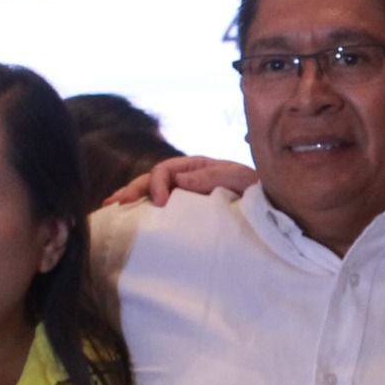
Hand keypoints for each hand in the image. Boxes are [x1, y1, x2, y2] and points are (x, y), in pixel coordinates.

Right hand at [103, 155, 259, 206]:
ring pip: (151, 192)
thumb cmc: (259, 192)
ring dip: (130, 197)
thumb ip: (211, 177)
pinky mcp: (186, 212)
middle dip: (133, 190)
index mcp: (197, 167)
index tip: (159, 203)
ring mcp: (185, 195)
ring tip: (110, 207)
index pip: (166, 170)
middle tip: (117, 204)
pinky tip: (126, 218)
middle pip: (152, 179)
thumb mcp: (239, 180)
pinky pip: (160, 208)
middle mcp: (187, 178)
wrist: (274, 210)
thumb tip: (178, 180)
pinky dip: (142, 210)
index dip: (157, 184)